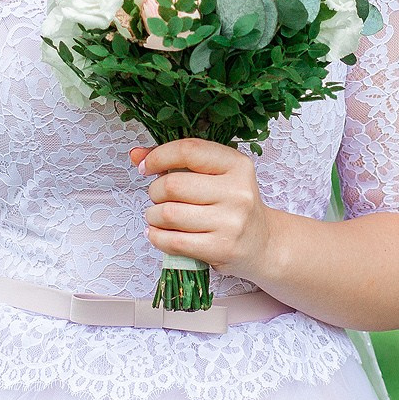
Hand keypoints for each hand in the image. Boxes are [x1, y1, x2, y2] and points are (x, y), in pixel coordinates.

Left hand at [131, 140, 282, 282]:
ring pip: (169, 214)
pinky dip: (157, 237)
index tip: (146, 166)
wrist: (262, 244)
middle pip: (173, 185)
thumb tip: (136, 154)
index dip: (159, 156)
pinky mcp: (221, 248)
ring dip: (153, 215)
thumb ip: (175, 162)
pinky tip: (158, 233)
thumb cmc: (231, 205)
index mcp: (237, 165)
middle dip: (155, 191)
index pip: (189, 150)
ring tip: (158, 216)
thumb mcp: (213, 176)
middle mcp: (238, 191)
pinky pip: (173, 241)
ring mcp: (231, 222)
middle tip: (158, 197)